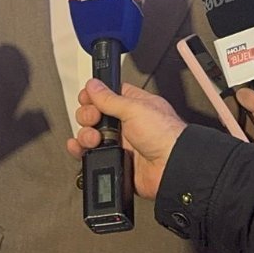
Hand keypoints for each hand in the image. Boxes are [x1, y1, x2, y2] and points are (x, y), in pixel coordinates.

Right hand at [65, 79, 186, 198]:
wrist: (171, 167)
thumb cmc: (165, 136)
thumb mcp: (135, 109)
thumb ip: (110, 98)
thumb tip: (94, 85)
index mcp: (133, 105)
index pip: (107, 95)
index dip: (93, 96)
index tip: (87, 98)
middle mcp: (125, 123)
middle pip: (94, 115)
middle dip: (88, 116)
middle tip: (94, 119)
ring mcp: (120, 143)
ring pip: (90, 135)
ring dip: (86, 135)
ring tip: (94, 139)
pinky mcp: (115, 160)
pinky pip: (92, 155)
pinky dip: (83, 151)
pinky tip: (82, 148)